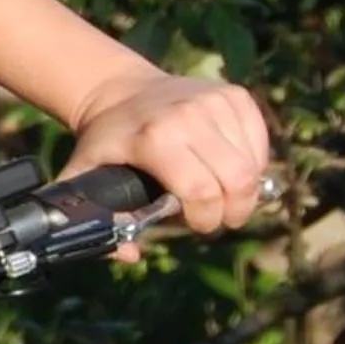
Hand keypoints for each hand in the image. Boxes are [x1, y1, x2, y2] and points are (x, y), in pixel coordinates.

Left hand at [63, 69, 270, 233]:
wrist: (119, 89)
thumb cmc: (107, 140)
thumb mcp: (84, 174)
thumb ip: (96, 217)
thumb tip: (130, 253)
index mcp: (154, 138)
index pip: (200, 191)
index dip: (204, 219)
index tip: (196, 224)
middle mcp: (188, 116)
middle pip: (237, 180)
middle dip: (233, 212)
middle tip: (220, 218)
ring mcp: (215, 101)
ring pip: (253, 165)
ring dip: (244, 190)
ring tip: (223, 194)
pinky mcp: (234, 95)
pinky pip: (260, 142)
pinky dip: (253, 164)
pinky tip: (231, 169)